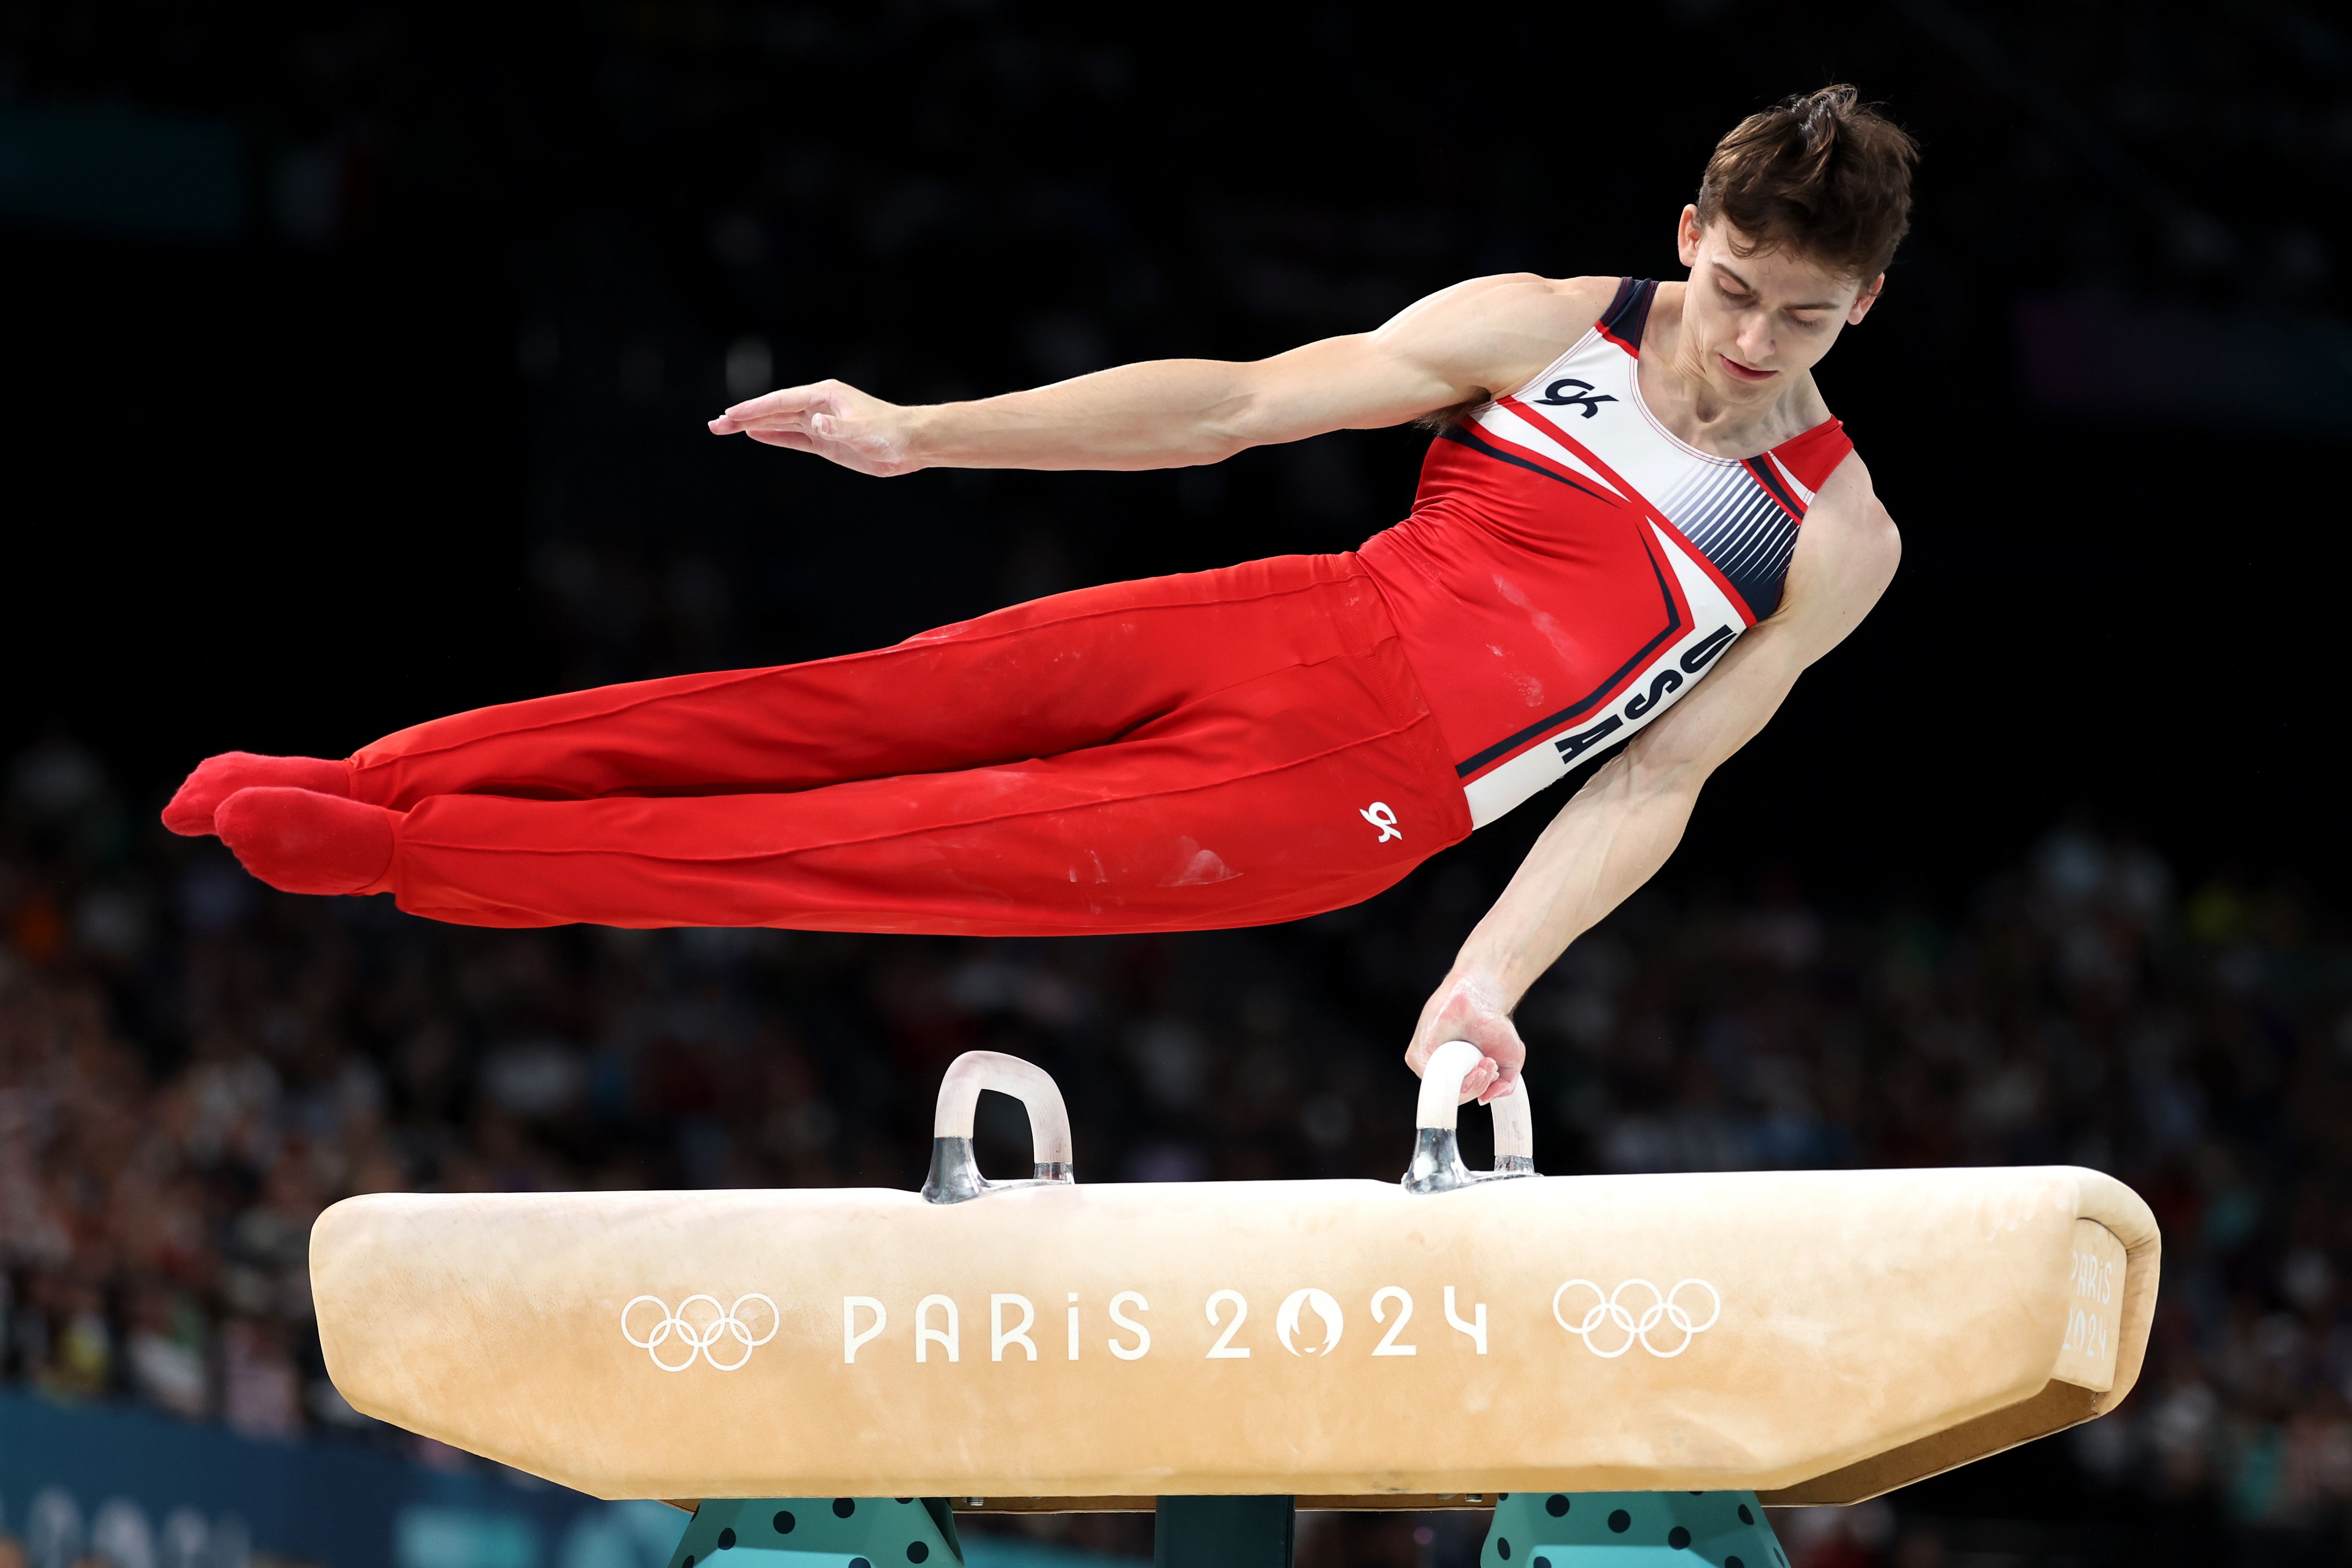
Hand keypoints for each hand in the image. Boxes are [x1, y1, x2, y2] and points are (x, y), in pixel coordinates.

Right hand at [708, 380, 923, 476]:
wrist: (913, 443)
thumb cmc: (892, 431)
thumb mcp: (865, 431)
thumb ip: (839, 427)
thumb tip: (814, 422)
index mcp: (825, 396)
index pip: (781, 401)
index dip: (755, 408)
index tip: (731, 414)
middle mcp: (819, 406)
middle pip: (774, 410)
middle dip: (744, 416)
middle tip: (715, 424)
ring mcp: (821, 423)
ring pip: (780, 423)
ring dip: (753, 426)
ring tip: (725, 428)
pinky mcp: (826, 442)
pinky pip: (794, 438)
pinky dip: (774, 436)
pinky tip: (754, 435)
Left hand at [1405, 967, 1526, 1104]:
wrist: (1482, 997)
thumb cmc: (1494, 1026)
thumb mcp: (1510, 1062)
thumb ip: (1504, 1086)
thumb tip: (1484, 1100)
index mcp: (1457, 1076)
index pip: (1463, 1097)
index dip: (1479, 1090)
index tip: (1494, 1074)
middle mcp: (1441, 1071)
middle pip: (1454, 1097)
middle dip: (1478, 1086)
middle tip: (1490, 1066)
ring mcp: (1427, 1064)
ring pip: (1443, 1091)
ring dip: (1470, 1082)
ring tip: (1485, 1063)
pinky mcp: (1416, 1055)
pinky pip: (1430, 1077)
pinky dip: (1453, 1075)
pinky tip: (1472, 1061)